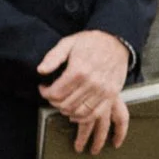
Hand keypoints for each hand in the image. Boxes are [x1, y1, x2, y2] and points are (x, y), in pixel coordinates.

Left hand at [38, 28, 132, 155]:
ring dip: (66, 111)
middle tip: (52, 95)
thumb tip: (41, 71)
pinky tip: (75, 114)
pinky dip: (82, 118)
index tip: (43, 88)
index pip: (55, 93)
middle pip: (65, 104)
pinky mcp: (111, 95)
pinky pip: (95, 114)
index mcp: (78, 70)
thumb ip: (53, 57)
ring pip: (78, 112)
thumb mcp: (68, 42)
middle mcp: (92, 83)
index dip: (45, 93)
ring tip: (63, 103)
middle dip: (54, 102)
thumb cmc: (91, 42)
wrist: (117, 41)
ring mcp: (103, 91)